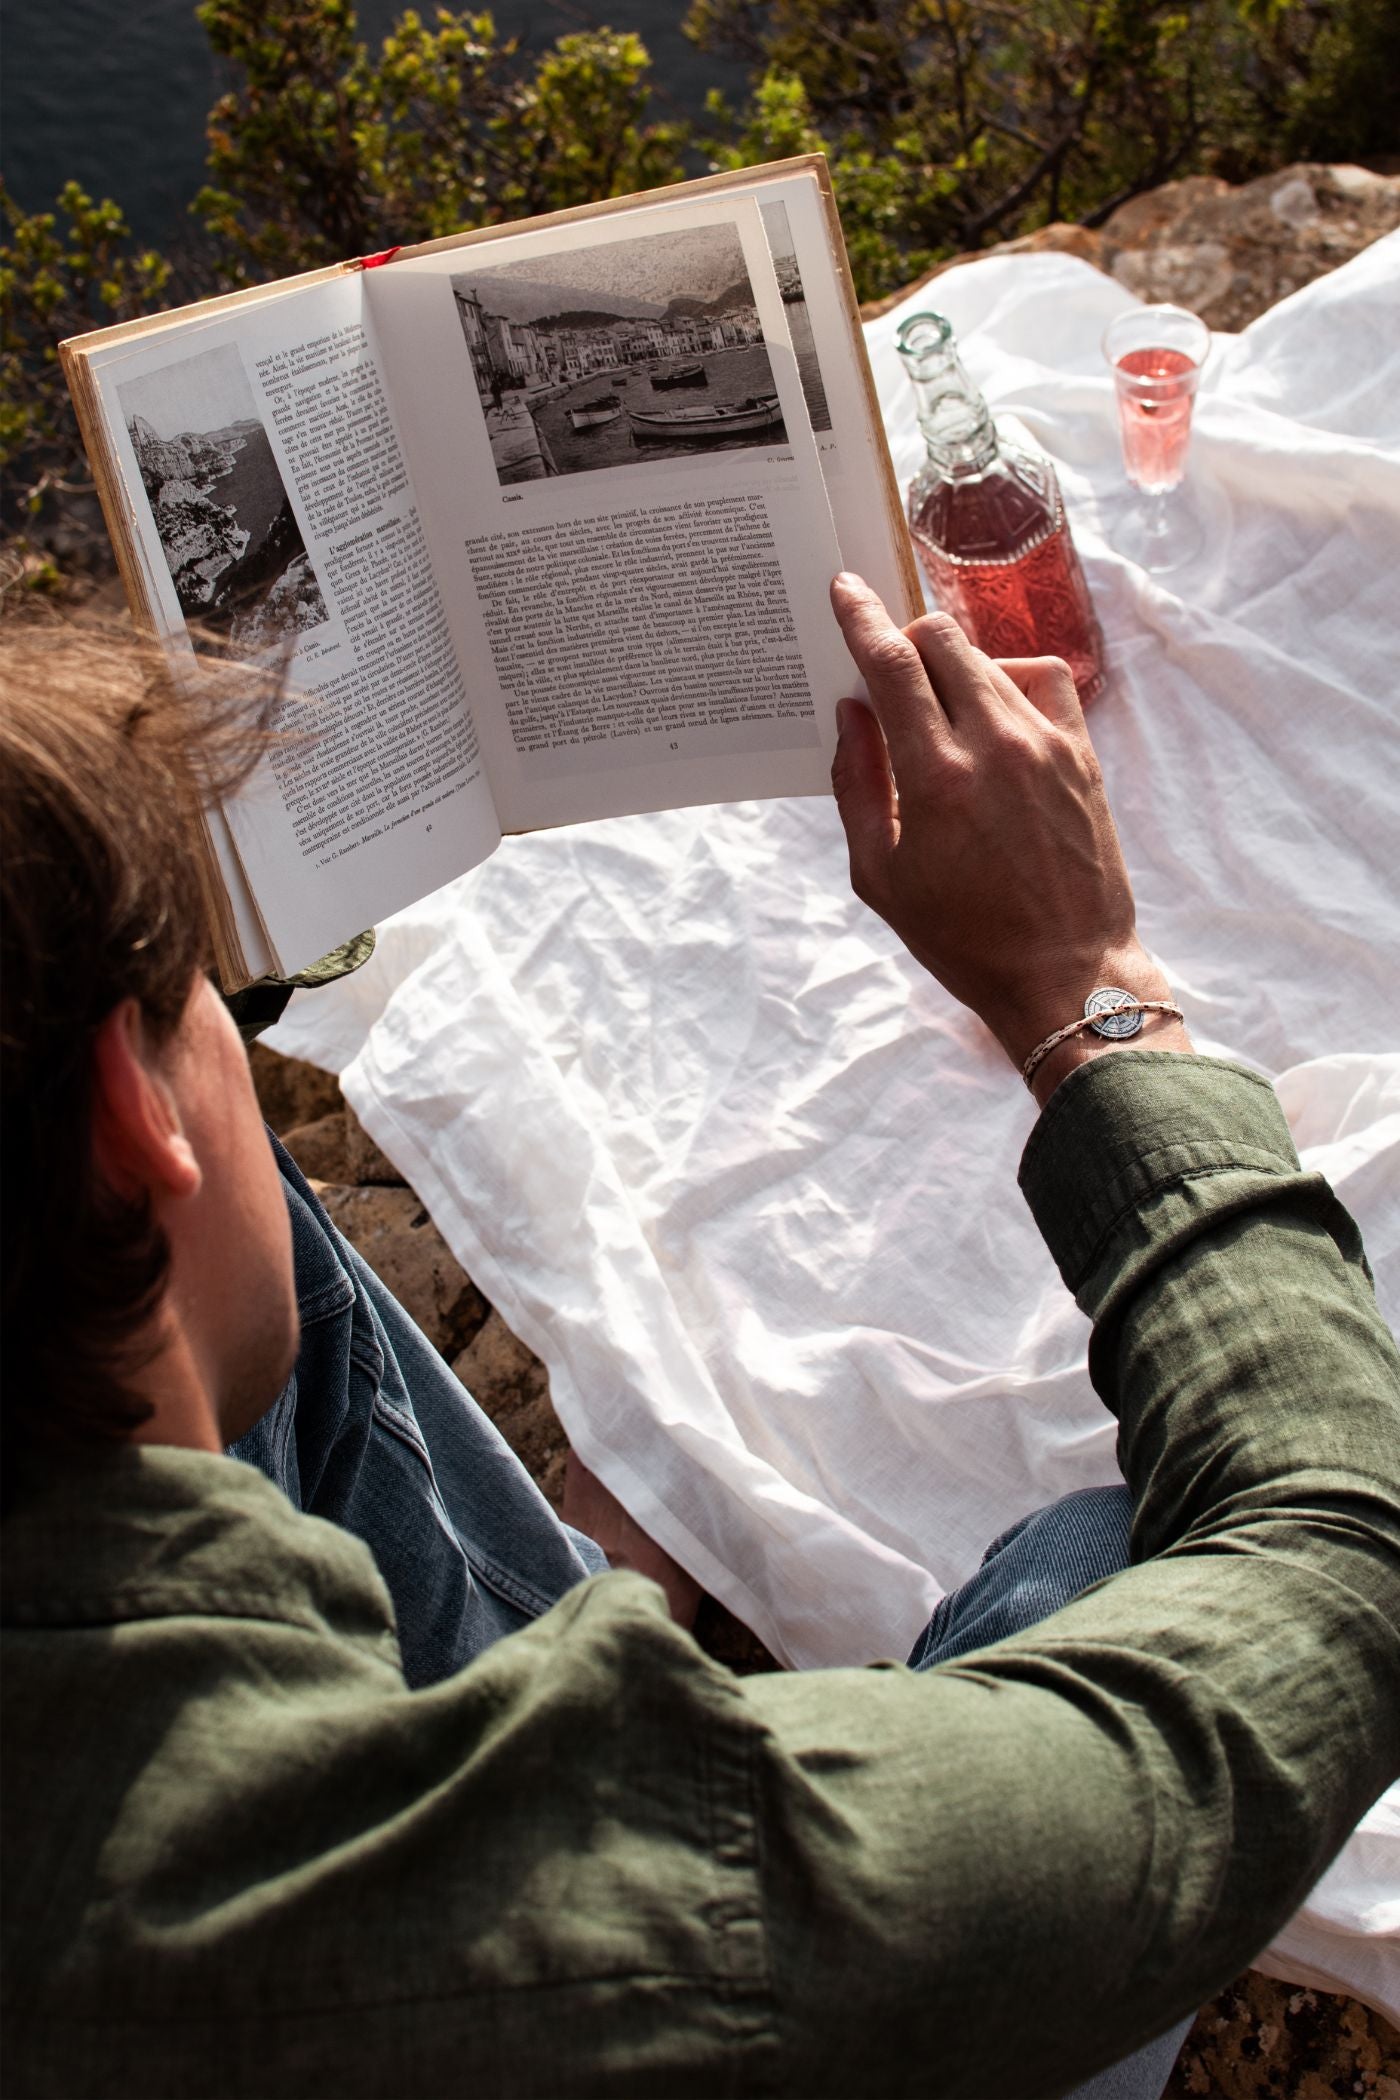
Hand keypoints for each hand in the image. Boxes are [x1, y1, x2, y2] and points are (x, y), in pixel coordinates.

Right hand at [829, 573, 1188, 1098]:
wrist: (1066, 974)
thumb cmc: (964, 939)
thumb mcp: (880, 876)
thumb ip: (857, 786)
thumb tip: (852, 713)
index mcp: (937, 777)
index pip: (893, 665)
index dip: (862, 619)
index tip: (845, 590)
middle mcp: (996, 745)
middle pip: (943, 640)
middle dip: (907, 640)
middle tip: (891, 673)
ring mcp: (1048, 745)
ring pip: (990, 658)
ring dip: (953, 666)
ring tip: (940, 714)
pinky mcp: (1083, 755)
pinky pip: (1044, 680)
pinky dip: (1009, 679)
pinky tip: (994, 714)